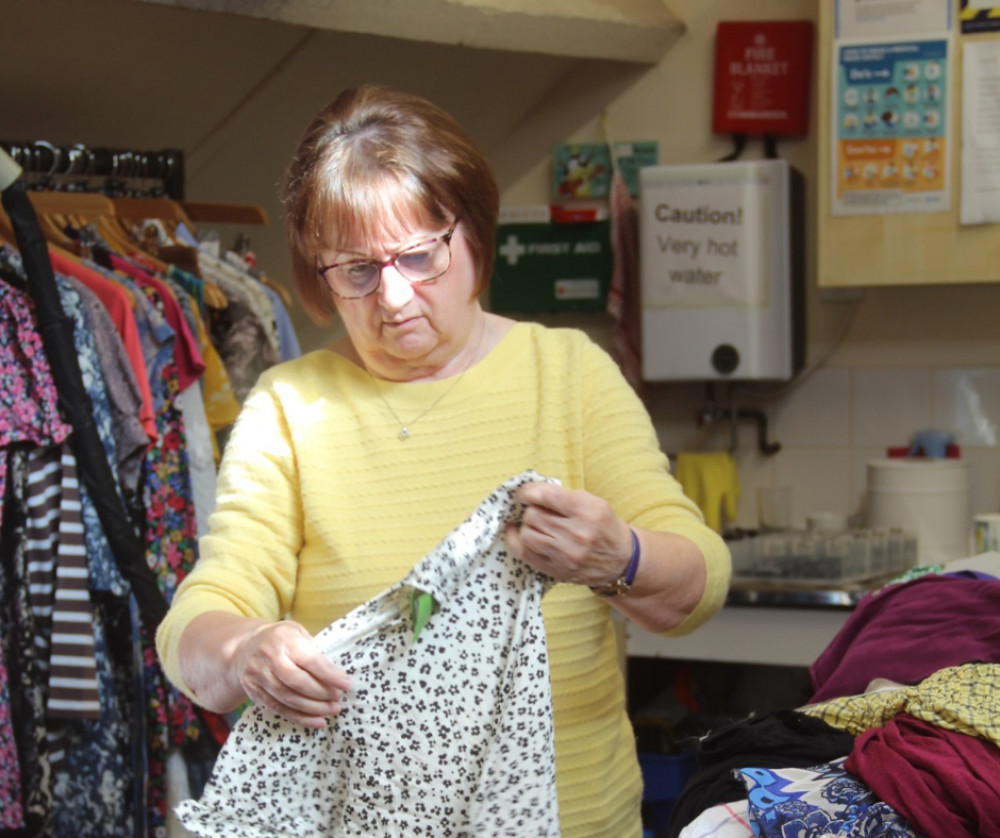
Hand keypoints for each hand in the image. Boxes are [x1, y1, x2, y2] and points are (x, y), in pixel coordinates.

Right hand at [232, 620, 349, 728]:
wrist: (243, 648)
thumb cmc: (280, 639)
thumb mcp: (297, 632)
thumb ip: (313, 649)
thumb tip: (336, 673)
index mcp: (284, 638)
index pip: (310, 660)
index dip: (329, 675)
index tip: (346, 684)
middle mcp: (268, 657)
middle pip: (297, 681)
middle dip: (321, 693)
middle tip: (338, 698)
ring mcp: (258, 676)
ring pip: (287, 698)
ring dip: (313, 708)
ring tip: (332, 710)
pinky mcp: (253, 692)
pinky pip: (278, 708)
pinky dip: (299, 717)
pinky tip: (316, 721)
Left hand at [505, 482, 632, 587]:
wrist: (621, 560)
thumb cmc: (604, 526)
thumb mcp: (594, 502)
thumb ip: (564, 495)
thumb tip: (532, 492)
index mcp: (587, 511)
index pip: (547, 496)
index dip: (528, 491)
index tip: (524, 493)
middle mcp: (577, 534)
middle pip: (533, 515)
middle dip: (530, 509)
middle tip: (536, 510)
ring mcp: (566, 556)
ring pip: (527, 534)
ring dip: (527, 526)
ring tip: (534, 524)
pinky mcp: (558, 570)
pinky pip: (526, 554)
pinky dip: (518, 542)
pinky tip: (520, 534)